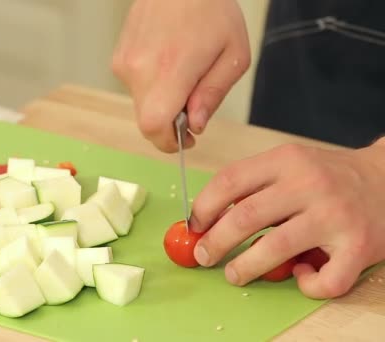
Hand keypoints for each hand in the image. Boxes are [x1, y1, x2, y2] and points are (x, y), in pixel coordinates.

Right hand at [112, 0, 250, 151]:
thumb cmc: (210, 10)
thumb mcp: (233, 56)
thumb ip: (213, 95)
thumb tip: (195, 124)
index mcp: (171, 70)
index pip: (154, 126)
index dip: (168, 142)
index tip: (185, 138)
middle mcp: (140, 69)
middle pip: (147, 120)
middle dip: (170, 120)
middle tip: (192, 97)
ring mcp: (124, 64)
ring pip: (141, 104)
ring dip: (161, 100)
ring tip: (181, 69)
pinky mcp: (118, 59)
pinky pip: (135, 87)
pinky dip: (152, 85)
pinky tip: (167, 60)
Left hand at [189, 139, 384, 298]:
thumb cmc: (329, 176)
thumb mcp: (291, 164)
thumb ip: (255, 184)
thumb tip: (208, 218)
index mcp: (286, 160)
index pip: (230, 180)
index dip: (204, 207)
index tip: (194, 226)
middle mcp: (310, 184)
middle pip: (246, 217)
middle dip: (216, 242)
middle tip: (204, 256)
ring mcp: (335, 216)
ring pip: (276, 249)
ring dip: (246, 267)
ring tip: (234, 274)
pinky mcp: (359, 246)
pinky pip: (325, 279)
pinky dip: (306, 285)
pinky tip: (300, 276)